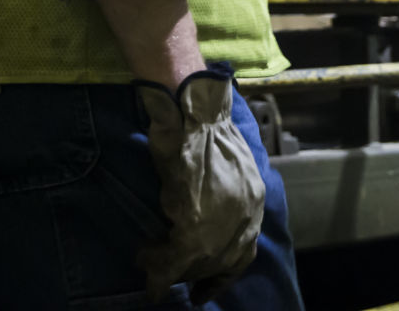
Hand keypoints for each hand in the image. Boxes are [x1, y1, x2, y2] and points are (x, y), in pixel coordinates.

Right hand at [137, 63, 264, 303]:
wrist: (193, 111)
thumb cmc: (203, 130)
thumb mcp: (228, 166)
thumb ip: (225, 197)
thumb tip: (206, 219)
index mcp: (254, 200)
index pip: (243, 252)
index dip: (221, 273)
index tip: (203, 288)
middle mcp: (245, 217)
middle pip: (221, 262)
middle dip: (194, 272)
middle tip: (170, 272)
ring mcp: (223, 223)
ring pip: (200, 264)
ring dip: (175, 268)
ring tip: (153, 261)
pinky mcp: (195, 225)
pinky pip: (176, 259)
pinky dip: (160, 267)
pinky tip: (144, 260)